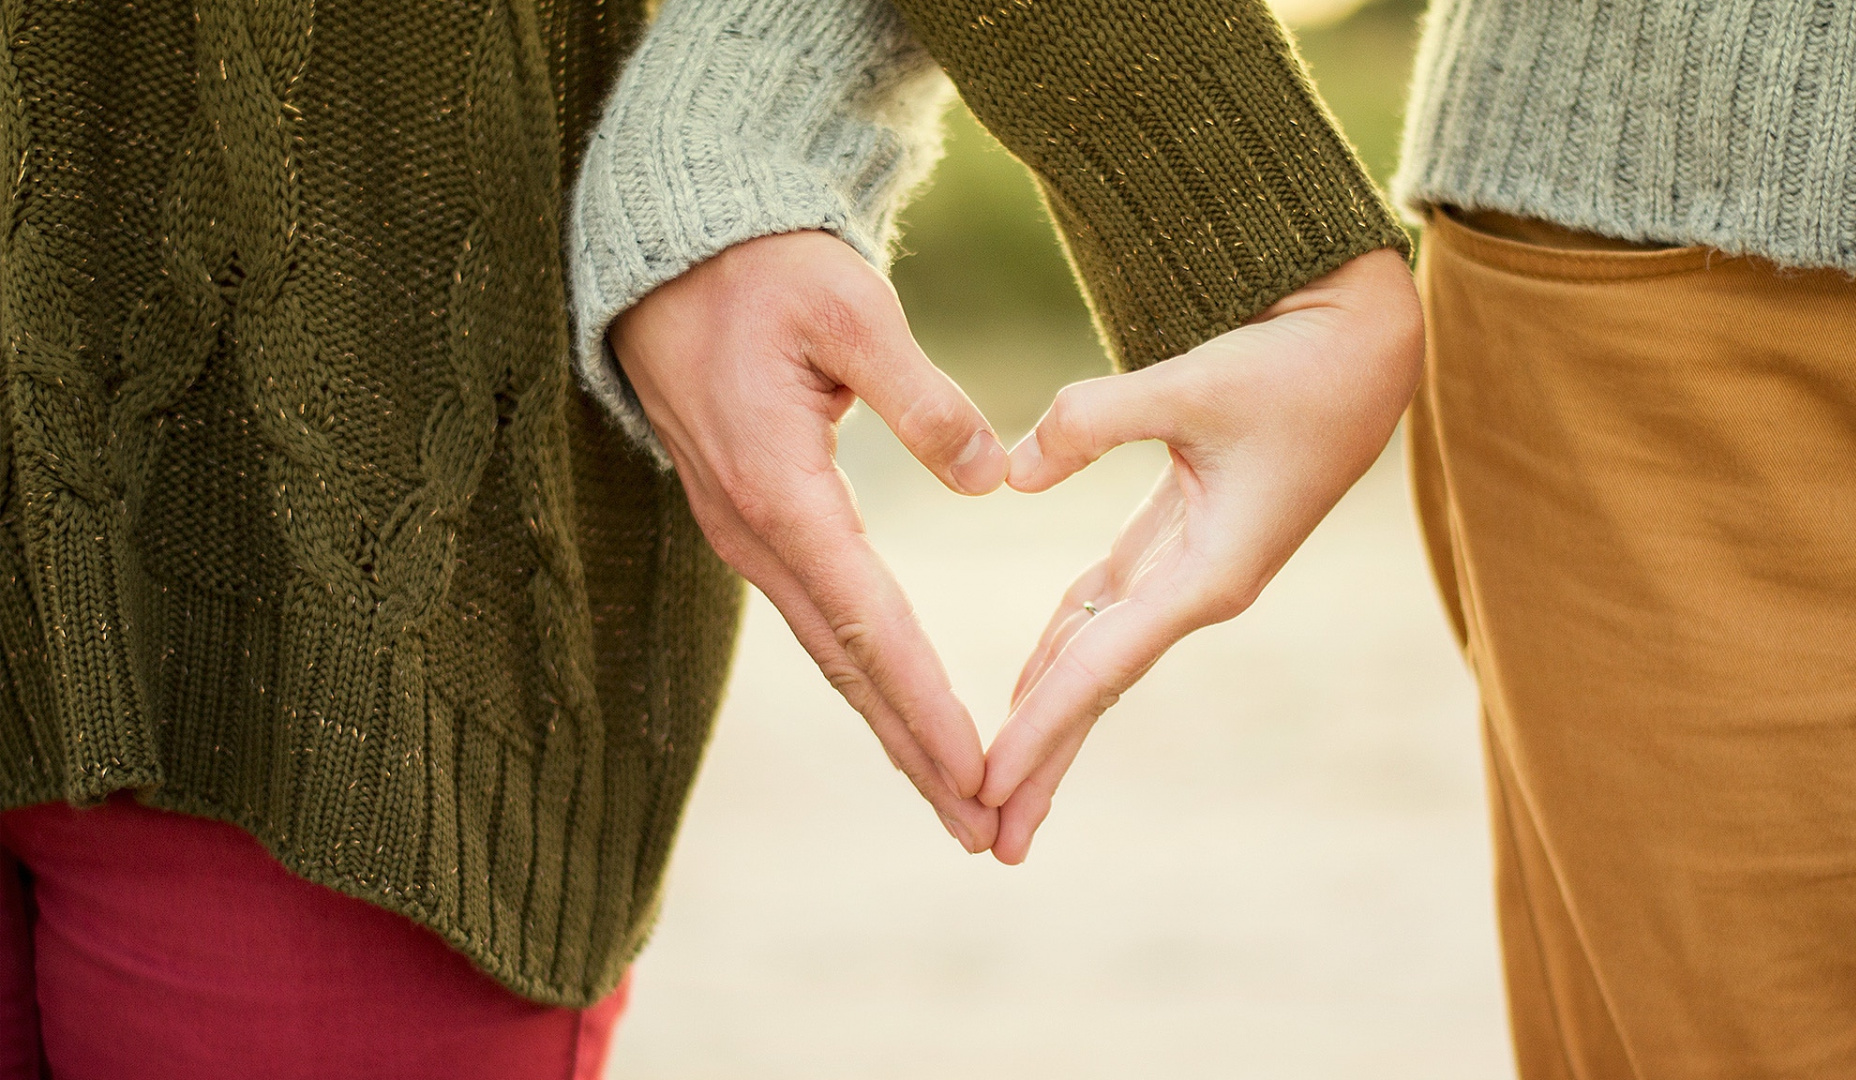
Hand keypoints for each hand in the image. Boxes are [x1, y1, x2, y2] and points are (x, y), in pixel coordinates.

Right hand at [608, 230, 1009, 852]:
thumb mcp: (850, 309)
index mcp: (781, 489)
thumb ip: (922, 397)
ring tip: (954, 794)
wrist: (669, 254)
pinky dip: (866, 675)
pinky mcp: (752, 521)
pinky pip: (817, 617)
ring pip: (830, 652)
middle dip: (915, 751)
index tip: (978, 770)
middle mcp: (755, 532)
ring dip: (892, 726)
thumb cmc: (762, 270)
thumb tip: (991, 478)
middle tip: (981, 827)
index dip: (926, 703)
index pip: (869, 622)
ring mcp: (745, 533)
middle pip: (848, 666)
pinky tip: (900, 709)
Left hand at [980, 248, 1424, 863]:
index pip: (1101, 668)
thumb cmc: (1295, 365)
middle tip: (989, 839)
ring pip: (1099, 657)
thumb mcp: (1194, 382)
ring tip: (999, 784)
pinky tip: (1027, 686)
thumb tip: (1009, 474)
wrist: (1365, 346)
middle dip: (1044, 762)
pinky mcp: (1182, 538)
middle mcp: (1199, 588)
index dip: (1039, 728)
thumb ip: (1094, 422)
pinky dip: (1063, 648)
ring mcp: (1191, 570)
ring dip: (1050, 718)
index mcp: (1211, 574)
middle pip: (1098, 689)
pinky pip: (1107, 610)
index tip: (985, 785)